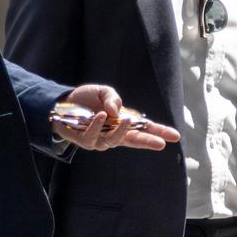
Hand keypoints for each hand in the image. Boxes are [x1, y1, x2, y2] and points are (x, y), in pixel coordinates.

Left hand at [55, 83, 180, 152]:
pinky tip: (101, 116)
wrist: (61, 103)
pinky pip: (92, 136)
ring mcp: (99, 140)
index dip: (159, 132)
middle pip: (134, 140)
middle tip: (161, 144)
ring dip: (121, 131)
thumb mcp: (103, 92)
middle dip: (148, 142)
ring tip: (126, 119)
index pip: (144, 129)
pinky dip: (97, 125)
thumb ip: (113, 99)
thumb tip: (117, 111)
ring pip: (113, 141)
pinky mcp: (84, 140)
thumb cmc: (86, 100)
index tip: (175, 136)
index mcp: (122, 123)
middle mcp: (113, 134)